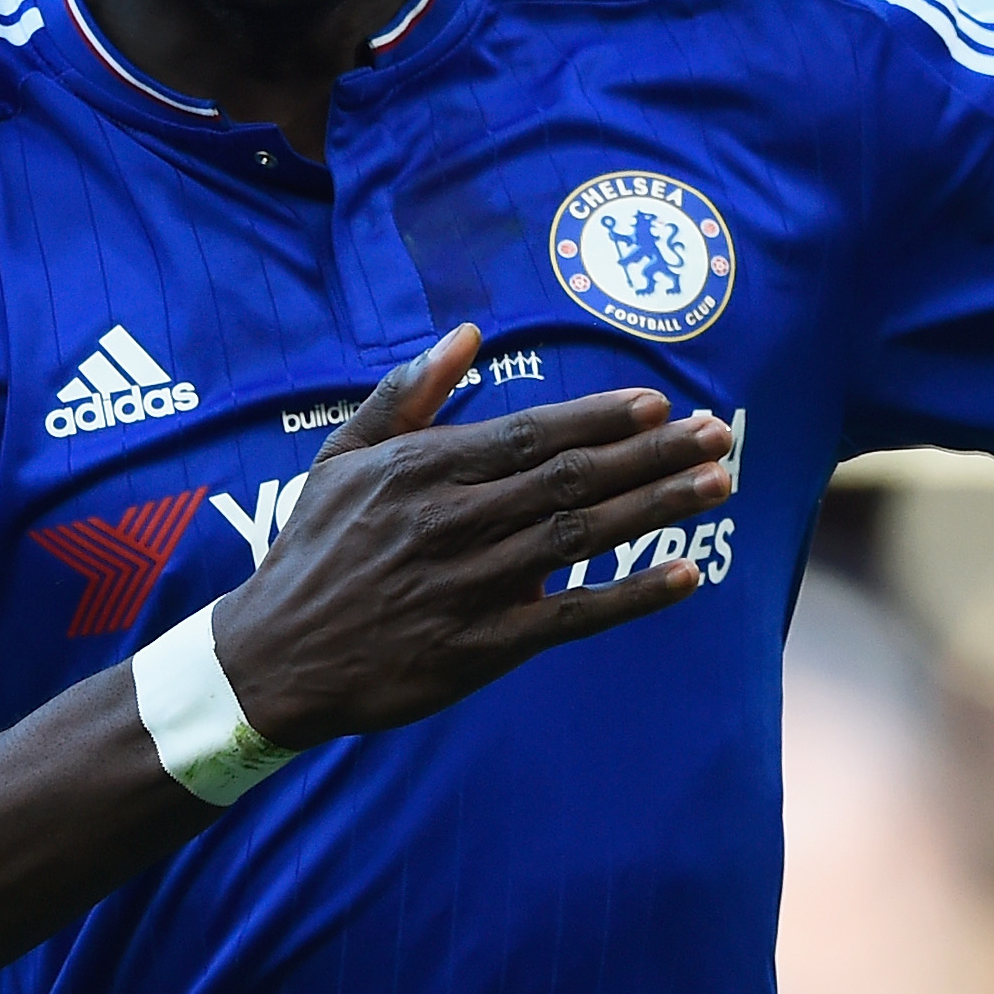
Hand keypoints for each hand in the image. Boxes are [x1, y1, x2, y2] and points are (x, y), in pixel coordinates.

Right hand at [212, 325, 732, 747]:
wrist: (273, 659)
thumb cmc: (314, 550)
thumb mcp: (341, 457)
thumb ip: (407, 394)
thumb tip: (466, 334)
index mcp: (423, 469)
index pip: (531, 433)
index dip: (600, 418)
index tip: (658, 403)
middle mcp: (453, 521)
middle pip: (572, 478)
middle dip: (653, 454)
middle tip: (720, 434)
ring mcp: (471, 586)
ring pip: (581, 537)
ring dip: (657, 509)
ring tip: (718, 485)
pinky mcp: (483, 648)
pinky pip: (573, 616)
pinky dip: (633, 596)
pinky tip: (687, 577)